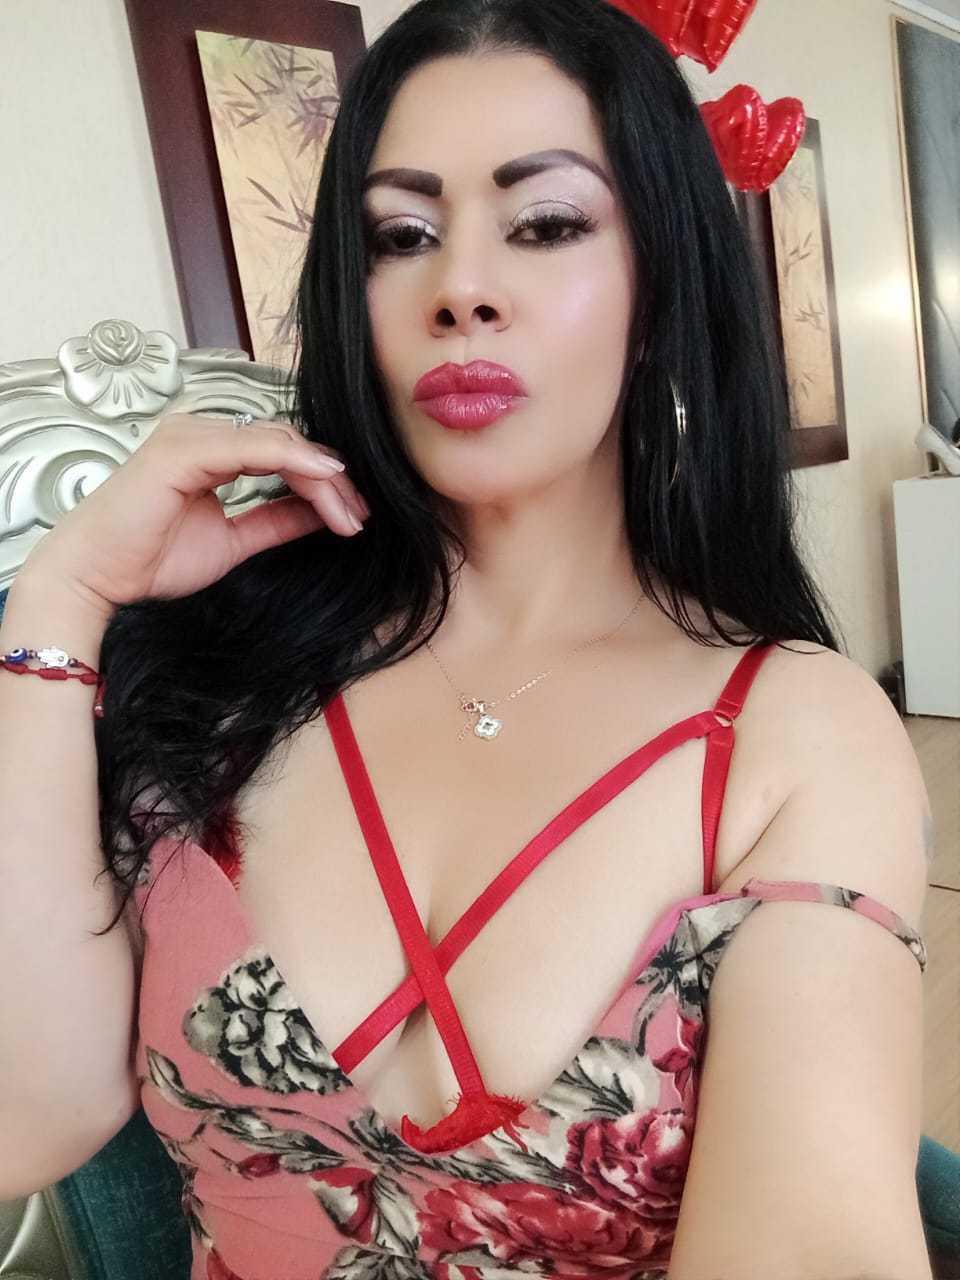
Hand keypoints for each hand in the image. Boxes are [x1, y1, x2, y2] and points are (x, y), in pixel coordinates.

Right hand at [19, 413, 369, 611]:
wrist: (96, 579)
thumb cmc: (149, 559)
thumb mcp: (233, 541)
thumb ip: (274, 521)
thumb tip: (321, 513)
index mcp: (208, 449)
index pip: (282, 452)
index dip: (322, 481)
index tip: (355, 516)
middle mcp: (200, 432)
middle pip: (288, 443)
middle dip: (331, 481)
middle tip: (360, 517)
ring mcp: (190, 435)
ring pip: (279, 443)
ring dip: (322, 478)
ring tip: (350, 513)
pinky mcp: (183, 449)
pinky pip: (255, 447)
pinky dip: (295, 463)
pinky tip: (326, 480)